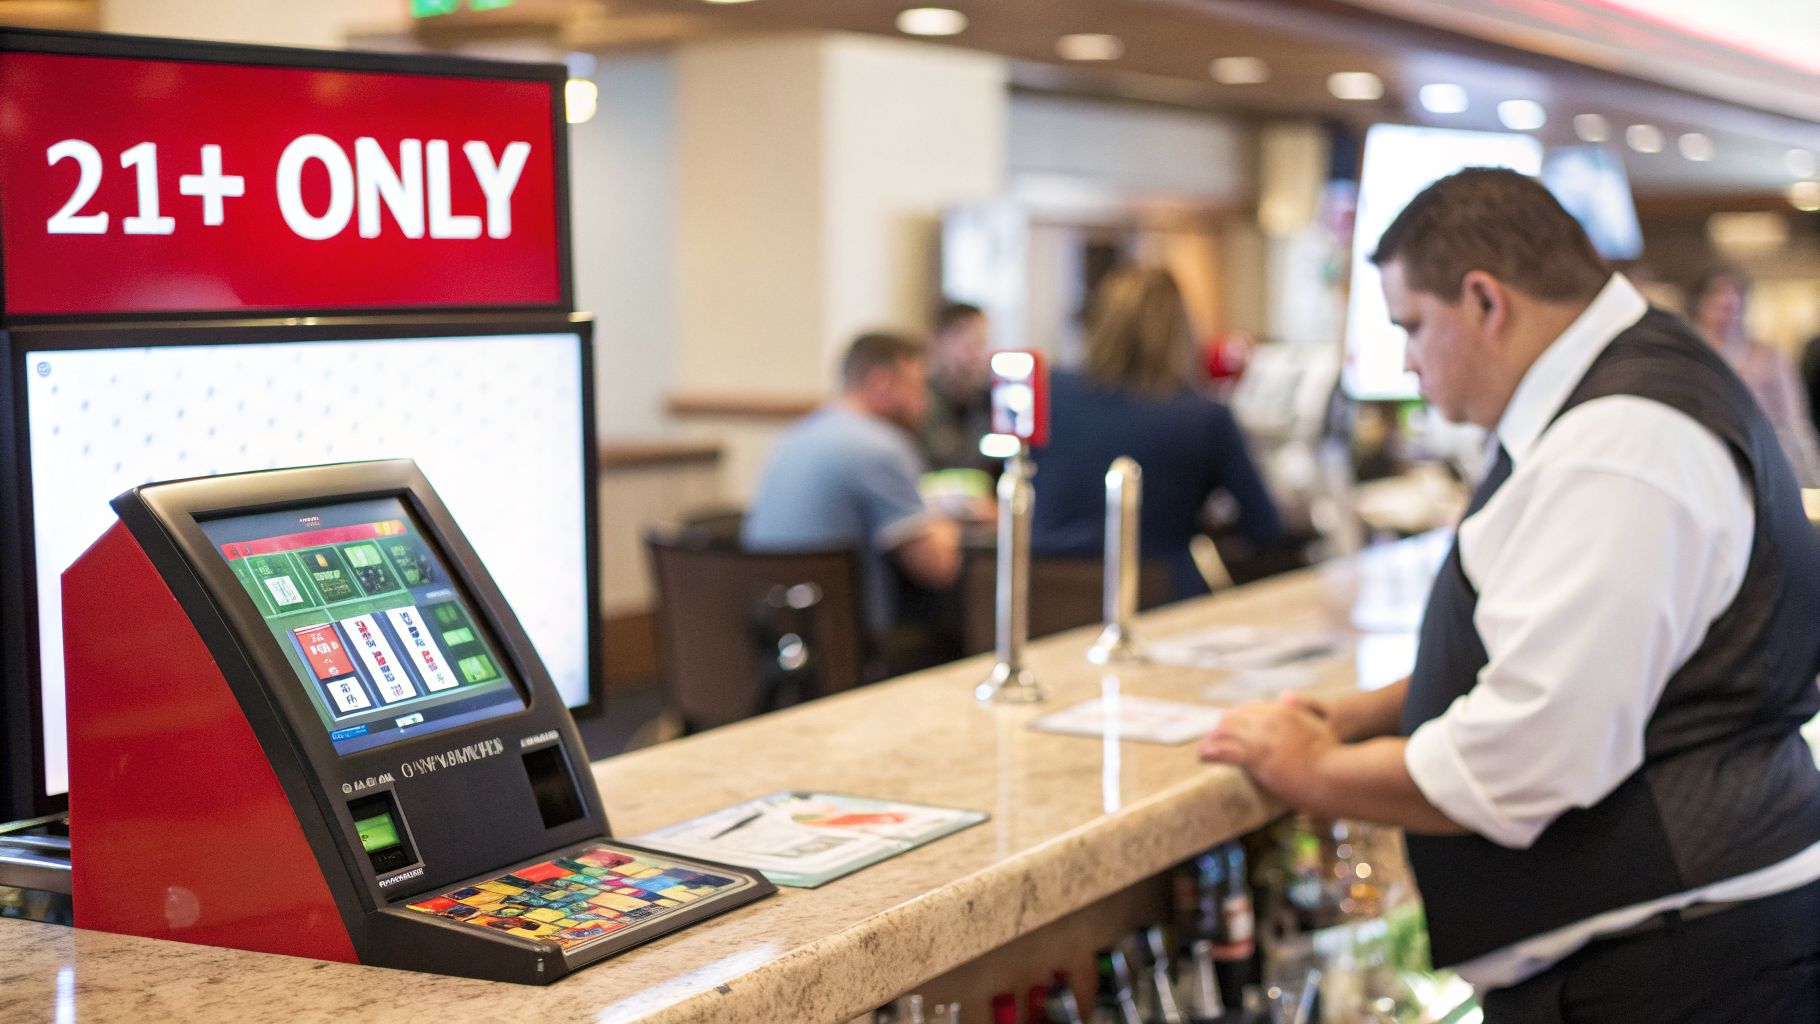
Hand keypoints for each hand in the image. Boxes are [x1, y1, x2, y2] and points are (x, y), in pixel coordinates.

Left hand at [1198, 698, 1338, 808]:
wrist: (1337, 774)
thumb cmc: (1334, 756)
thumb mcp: (1321, 723)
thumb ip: (1303, 708)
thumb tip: (1284, 695)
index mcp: (1284, 711)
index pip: (1252, 709)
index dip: (1239, 718)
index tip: (1229, 723)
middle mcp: (1270, 719)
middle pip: (1236, 719)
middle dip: (1222, 728)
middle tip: (1211, 737)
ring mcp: (1262, 738)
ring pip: (1227, 734)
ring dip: (1212, 740)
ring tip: (1202, 749)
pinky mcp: (1257, 757)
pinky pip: (1226, 751)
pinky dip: (1211, 752)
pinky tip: (1202, 756)